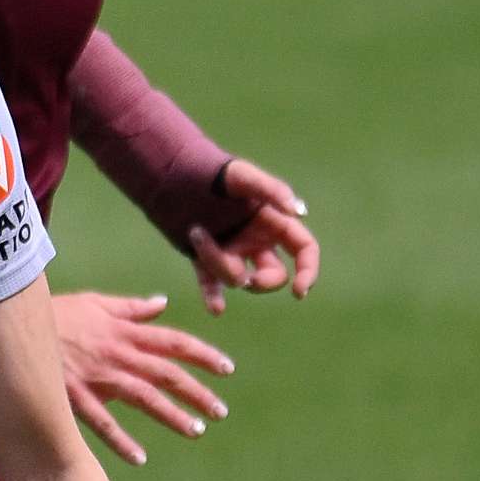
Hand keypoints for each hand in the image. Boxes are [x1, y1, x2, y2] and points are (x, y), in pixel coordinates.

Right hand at [51, 291, 234, 464]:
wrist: (13, 322)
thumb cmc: (54, 311)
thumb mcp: (94, 302)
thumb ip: (130, 307)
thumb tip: (162, 303)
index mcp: (123, 332)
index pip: (172, 342)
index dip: (202, 355)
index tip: (227, 369)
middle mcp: (117, 354)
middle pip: (166, 374)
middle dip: (196, 392)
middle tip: (220, 411)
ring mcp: (96, 376)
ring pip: (143, 397)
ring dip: (172, 415)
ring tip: (197, 430)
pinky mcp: (74, 394)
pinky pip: (101, 421)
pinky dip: (121, 441)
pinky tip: (140, 458)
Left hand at [187, 157, 317, 315]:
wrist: (171, 173)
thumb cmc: (211, 171)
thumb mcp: (242, 176)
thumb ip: (272, 190)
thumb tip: (299, 212)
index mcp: (272, 221)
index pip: (303, 250)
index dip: (308, 271)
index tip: (299, 291)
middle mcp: (255, 239)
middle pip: (274, 275)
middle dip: (265, 282)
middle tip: (249, 279)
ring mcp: (231, 250)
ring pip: (238, 277)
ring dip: (218, 262)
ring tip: (195, 232)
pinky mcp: (204, 256)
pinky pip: (212, 283)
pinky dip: (213, 296)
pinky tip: (216, 310)